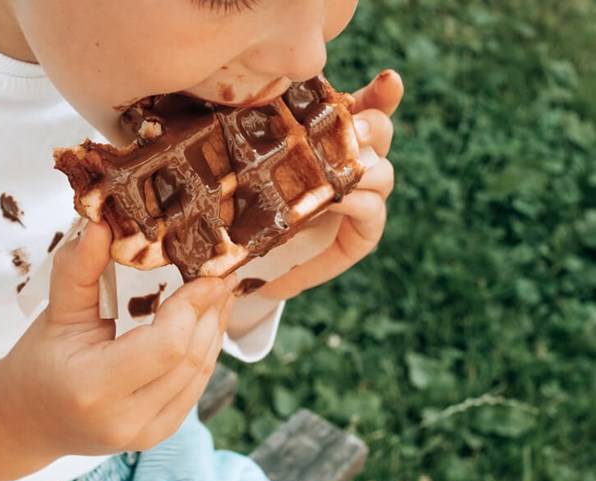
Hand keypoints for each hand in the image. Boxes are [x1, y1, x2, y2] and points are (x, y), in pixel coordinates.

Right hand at [0, 222, 234, 458]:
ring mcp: (146, 433)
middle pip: (191, 359)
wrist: (27, 420)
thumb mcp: (56, 312)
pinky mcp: (159, 434)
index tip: (207, 272)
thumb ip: (79, 267)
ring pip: (200, 374)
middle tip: (220, 274)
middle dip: (210, 312)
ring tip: (219, 293)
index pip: (167, 345)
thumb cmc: (37, 363)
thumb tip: (104, 223)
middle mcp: (126, 420)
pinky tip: (206, 323)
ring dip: (214, 329)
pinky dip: (204, 350)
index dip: (193, 305)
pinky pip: (195, 387)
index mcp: (94, 388)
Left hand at [257, 69, 403, 300]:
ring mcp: (364, 197)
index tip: (390, 79)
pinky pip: (372, 210)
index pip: (366, 106)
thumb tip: (231, 102)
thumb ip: (253, 136)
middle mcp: (355, 162)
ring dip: (364, 167)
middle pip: (380, 131)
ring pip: (382, 171)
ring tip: (344, 166)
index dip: (382, 93)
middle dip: (372, 124)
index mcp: (333, 137)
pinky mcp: (364, 232)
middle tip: (355, 127)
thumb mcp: (248, 166)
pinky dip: (358, 202)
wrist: (250, 261)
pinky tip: (339, 199)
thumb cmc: (248, 205)